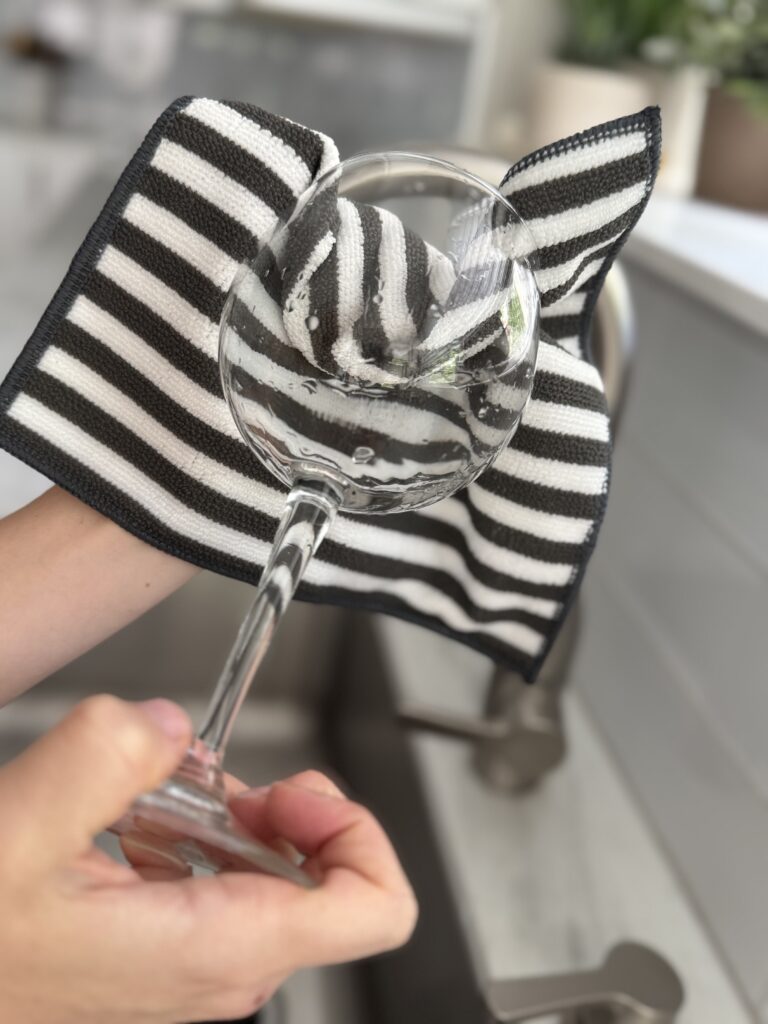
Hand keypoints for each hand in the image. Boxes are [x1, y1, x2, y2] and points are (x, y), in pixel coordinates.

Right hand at [0, 696, 416, 1022]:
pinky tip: (133, 823)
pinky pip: (220, 885)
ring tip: (160, 794)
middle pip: (327, 880)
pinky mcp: (166, 953)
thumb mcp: (23, 827)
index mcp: (217, 946)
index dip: (355, 829)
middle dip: (284, 811)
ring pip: (270, 877)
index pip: (376, 909)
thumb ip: (109, 751)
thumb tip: (167, 726)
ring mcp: (196, 967)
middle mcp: (223, 969)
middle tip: (216, 780)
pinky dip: (194, 839)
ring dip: (231, 819)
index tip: (288, 792)